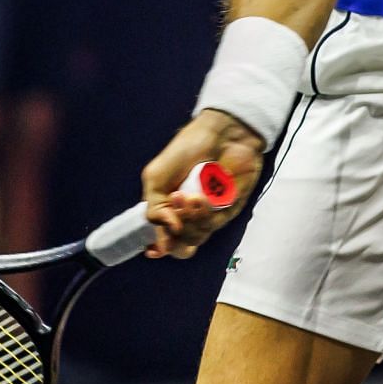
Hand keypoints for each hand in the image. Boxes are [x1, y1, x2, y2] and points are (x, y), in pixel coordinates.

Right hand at [139, 109, 264, 258]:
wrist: (221, 133)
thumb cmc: (187, 149)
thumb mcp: (156, 177)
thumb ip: (154, 209)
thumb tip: (165, 238)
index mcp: (169, 209)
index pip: (165, 240)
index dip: (160, 247)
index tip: (154, 250)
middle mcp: (189, 216)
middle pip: (180, 245)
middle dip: (175, 230)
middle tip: (176, 202)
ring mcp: (209, 214)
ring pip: (197, 237)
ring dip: (190, 219)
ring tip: (189, 196)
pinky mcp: (229, 209)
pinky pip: (215, 223)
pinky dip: (206, 212)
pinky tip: (203, 196)